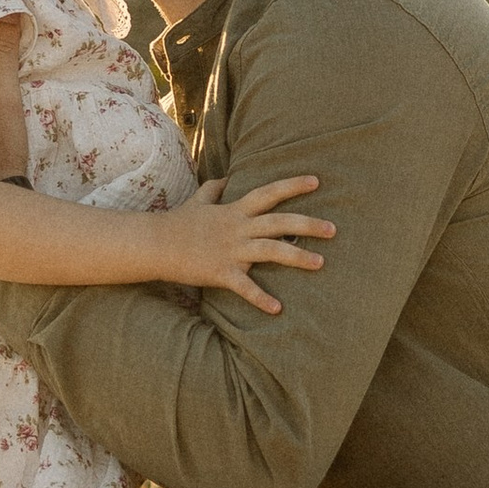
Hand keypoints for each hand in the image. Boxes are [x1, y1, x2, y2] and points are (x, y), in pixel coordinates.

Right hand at [152, 173, 335, 314]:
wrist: (154, 243)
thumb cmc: (177, 223)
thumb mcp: (197, 200)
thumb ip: (213, 189)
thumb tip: (223, 179)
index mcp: (235, 211)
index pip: (268, 193)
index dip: (292, 186)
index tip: (316, 181)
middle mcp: (238, 228)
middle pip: (279, 222)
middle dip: (308, 224)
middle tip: (333, 229)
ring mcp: (231, 250)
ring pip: (271, 251)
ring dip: (297, 257)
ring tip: (321, 263)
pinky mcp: (221, 272)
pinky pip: (245, 286)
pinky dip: (261, 298)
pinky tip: (278, 309)